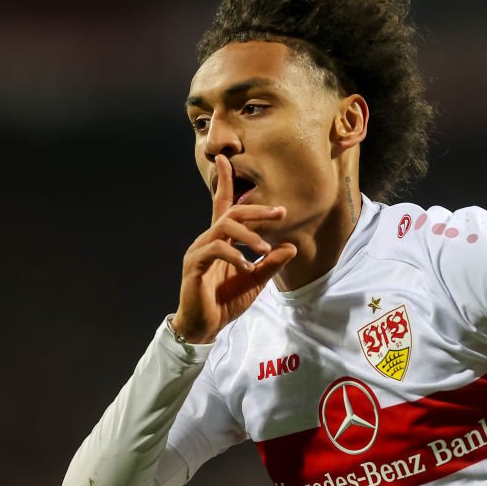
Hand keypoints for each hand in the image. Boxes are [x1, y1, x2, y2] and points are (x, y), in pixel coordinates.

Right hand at [171, 155, 296, 343]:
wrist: (204, 326)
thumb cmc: (225, 301)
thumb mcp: (256, 280)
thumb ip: (271, 263)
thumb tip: (291, 246)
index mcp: (221, 240)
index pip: (222, 205)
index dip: (225, 182)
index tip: (227, 159)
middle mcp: (207, 239)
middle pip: (230, 212)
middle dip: (256, 209)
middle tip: (281, 213)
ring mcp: (199, 250)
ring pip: (223, 227)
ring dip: (249, 236)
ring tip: (265, 249)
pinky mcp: (194, 265)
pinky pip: (216, 250)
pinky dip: (235, 256)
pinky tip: (247, 267)